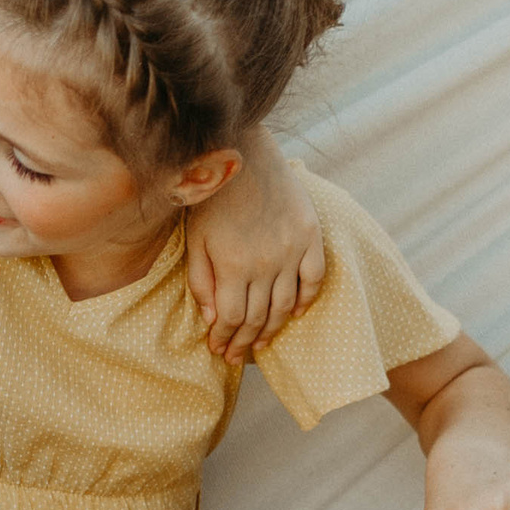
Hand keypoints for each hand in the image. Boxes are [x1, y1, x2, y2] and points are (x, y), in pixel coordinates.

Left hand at [186, 131, 324, 363]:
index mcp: (233, 264)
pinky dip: (307, 300)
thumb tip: (212, 320)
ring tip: (260, 344)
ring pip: (285, 305)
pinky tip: (295, 314)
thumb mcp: (195, 239)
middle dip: (244, 342)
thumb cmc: (212, 197)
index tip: (218, 350)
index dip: (224, 339)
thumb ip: (201, 281)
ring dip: (272, 329)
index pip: (230, 318)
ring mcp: (291, 250)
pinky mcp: (310, 235)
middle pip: (257, 317)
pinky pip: (314, 278)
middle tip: (236, 357)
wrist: (244, 153)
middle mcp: (265, 263)